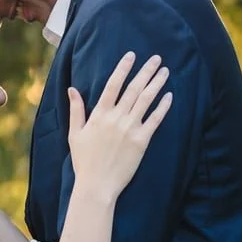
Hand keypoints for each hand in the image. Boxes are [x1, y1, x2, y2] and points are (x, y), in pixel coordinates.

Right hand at [67, 51, 171, 201]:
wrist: (97, 186)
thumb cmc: (84, 162)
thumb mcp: (75, 134)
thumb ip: (76, 110)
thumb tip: (72, 89)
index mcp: (99, 114)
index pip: (113, 84)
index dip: (123, 68)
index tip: (132, 55)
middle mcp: (116, 118)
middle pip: (134, 88)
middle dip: (146, 71)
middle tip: (156, 58)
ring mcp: (130, 129)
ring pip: (146, 100)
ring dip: (157, 83)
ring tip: (165, 71)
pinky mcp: (141, 141)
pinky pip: (155, 120)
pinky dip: (163, 106)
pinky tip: (169, 95)